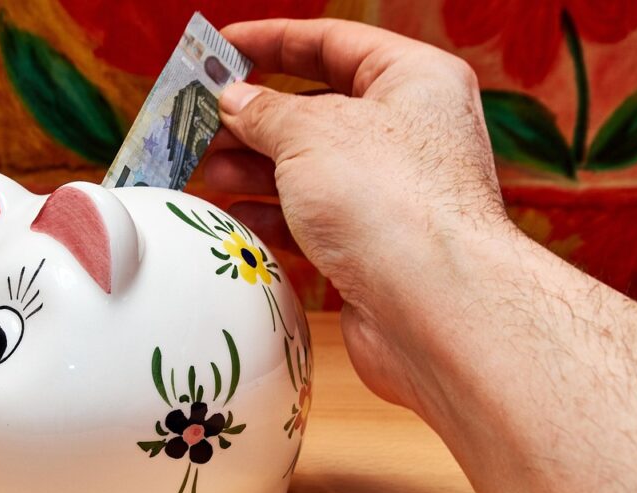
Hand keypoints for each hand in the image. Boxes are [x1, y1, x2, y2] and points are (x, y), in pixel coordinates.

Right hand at [206, 19, 512, 410]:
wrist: (435, 307)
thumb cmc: (388, 201)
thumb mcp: (311, 133)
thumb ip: (265, 112)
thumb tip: (234, 100)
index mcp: (413, 80)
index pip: (333, 42)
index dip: (272, 41)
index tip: (221, 48)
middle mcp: (410, 133)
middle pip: (318, 110)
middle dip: (254, 118)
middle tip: (201, 125)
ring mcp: (393, 193)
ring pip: (311, 169)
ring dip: (256, 169)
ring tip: (208, 173)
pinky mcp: (375, 245)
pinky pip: (315, 219)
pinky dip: (274, 216)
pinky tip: (237, 218)